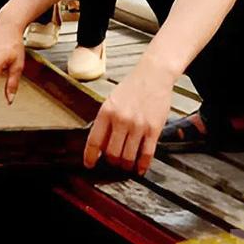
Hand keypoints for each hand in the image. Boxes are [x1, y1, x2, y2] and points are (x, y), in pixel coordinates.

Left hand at [83, 59, 176, 173]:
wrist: (154, 75)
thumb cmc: (131, 88)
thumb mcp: (112, 101)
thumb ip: (105, 122)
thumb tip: (100, 146)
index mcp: (106, 112)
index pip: (94, 141)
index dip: (90, 157)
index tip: (89, 165)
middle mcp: (121, 119)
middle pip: (112, 153)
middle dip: (111, 162)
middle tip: (113, 163)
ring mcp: (138, 125)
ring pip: (128, 157)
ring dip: (126, 165)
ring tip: (126, 165)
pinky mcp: (154, 129)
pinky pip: (146, 154)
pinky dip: (142, 165)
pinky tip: (140, 169)